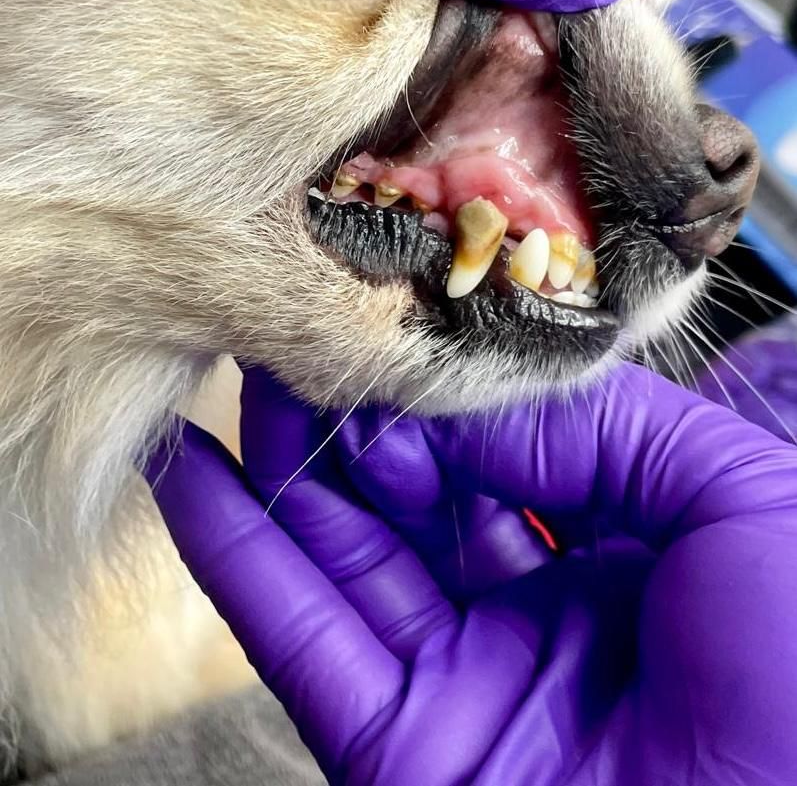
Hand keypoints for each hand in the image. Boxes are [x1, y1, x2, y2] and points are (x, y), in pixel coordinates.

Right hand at [147, 365, 796, 784]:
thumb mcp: (745, 498)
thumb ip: (605, 426)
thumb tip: (461, 406)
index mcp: (635, 554)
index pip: (516, 446)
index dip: (455, 385)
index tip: (404, 315)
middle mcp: (542, 617)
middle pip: (420, 493)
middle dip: (362, 410)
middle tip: (306, 326)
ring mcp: (467, 688)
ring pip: (348, 555)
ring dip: (289, 462)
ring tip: (244, 367)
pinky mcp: (399, 757)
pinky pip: (301, 645)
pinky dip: (237, 558)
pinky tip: (192, 473)